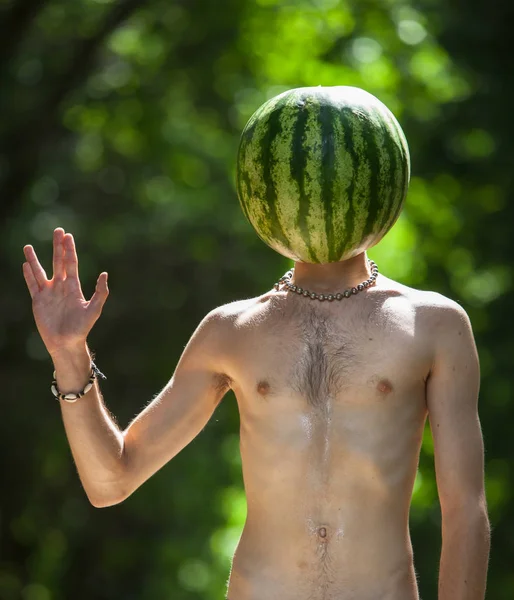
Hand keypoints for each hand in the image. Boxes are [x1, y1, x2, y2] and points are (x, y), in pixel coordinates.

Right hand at [22, 228, 108, 355]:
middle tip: (57, 230)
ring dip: (34, 259)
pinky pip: (32, 285)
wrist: (66, 343)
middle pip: (58, 262)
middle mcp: (61, 287)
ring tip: (28, 246)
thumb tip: (104, 274)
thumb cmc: (82, 328)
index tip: (68, 235)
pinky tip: (25, 265)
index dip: (69, 249)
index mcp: (74, 287)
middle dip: (57, 246)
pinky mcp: (38, 302)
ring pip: (40, 271)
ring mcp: (48, 293)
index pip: (71, 263)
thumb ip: (100, 292)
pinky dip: (28, 275)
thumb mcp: (94, 310)